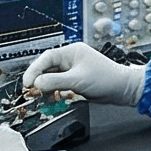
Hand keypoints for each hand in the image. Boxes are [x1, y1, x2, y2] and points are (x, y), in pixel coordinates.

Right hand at [22, 41, 144, 105]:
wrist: (124, 90)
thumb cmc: (107, 79)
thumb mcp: (78, 80)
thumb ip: (55, 81)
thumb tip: (36, 82)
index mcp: (71, 52)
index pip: (46, 58)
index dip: (34, 69)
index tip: (27, 82)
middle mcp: (71, 59)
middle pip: (47, 68)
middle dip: (39, 80)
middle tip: (31, 91)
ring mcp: (73, 71)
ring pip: (52, 78)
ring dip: (46, 87)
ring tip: (41, 96)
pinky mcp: (76, 82)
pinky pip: (60, 85)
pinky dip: (55, 92)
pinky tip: (53, 98)